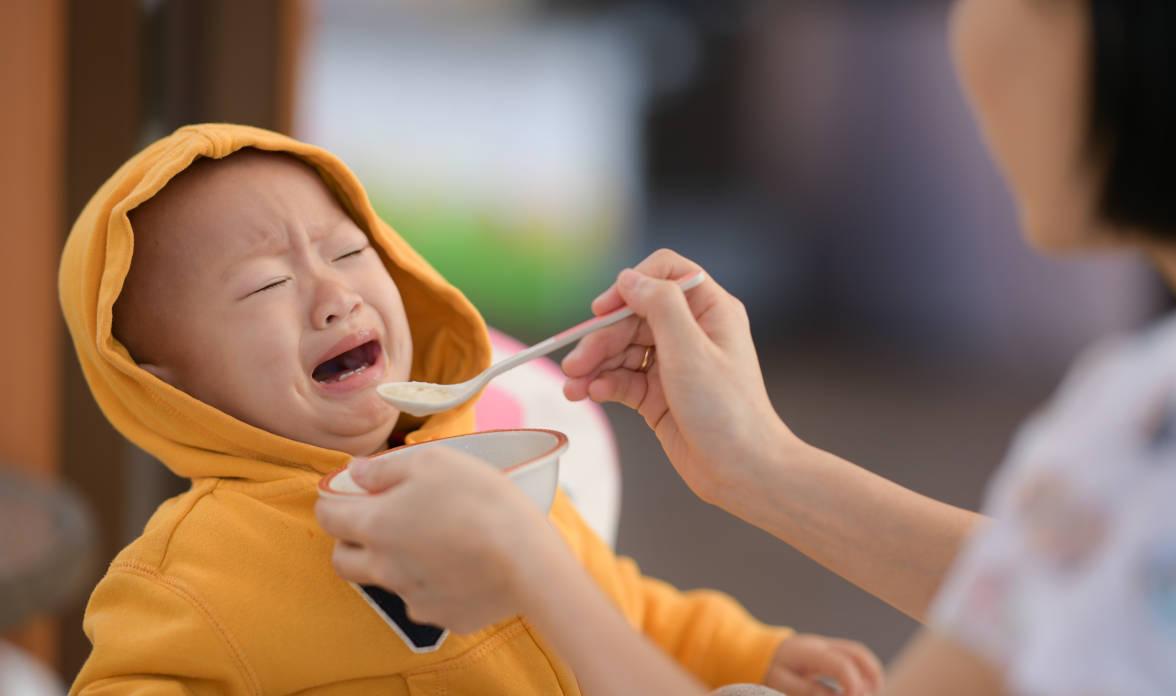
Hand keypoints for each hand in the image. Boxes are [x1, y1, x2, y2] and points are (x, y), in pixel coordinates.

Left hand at [315, 449, 567, 632]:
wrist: (527, 559)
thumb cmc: (480, 500)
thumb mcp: (433, 460)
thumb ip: (386, 467)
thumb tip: (357, 471)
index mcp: (375, 525)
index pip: (328, 516)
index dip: (332, 500)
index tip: (346, 492)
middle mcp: (384, 568)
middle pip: (342, 560)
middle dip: (349, 541)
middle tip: (376, 521)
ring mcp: (413, 598)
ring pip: (386, 581)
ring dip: (394, 562)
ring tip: (430, 541)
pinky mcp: (444, 617)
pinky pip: (427, 600)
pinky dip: (434, 584)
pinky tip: (461, 566)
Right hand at [562, 249, 795, 504]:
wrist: (742, 472)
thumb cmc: (728, 411)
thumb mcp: (691, 350)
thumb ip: (660, 305)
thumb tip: (628, 278)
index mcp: (709, 310)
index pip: (664, 274)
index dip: (631, 286)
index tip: (603, 310)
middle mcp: (691, 332)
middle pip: (633, 316)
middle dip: (601, 338)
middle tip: (574, 363)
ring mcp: (674, 364)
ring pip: (622, 349)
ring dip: (594, 364)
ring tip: (573, 387)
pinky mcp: (659, 394)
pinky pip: (623, 378)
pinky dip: (604, 384)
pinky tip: (592, 394)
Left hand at [764, 634, 883, 695]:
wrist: (759, 651)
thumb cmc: (770, 668)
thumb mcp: (782, 682)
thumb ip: (809, 690)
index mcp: (810, 653)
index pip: (842, 665)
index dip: (853, 686)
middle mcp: (823, 645)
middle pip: (858, 654)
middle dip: (871, 678)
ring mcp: (827, 645)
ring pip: (859, 653)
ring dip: (871, 675)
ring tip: (871, 694)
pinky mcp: (830, 651)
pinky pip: (854, 657)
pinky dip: (863, 673)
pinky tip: (862, 690)